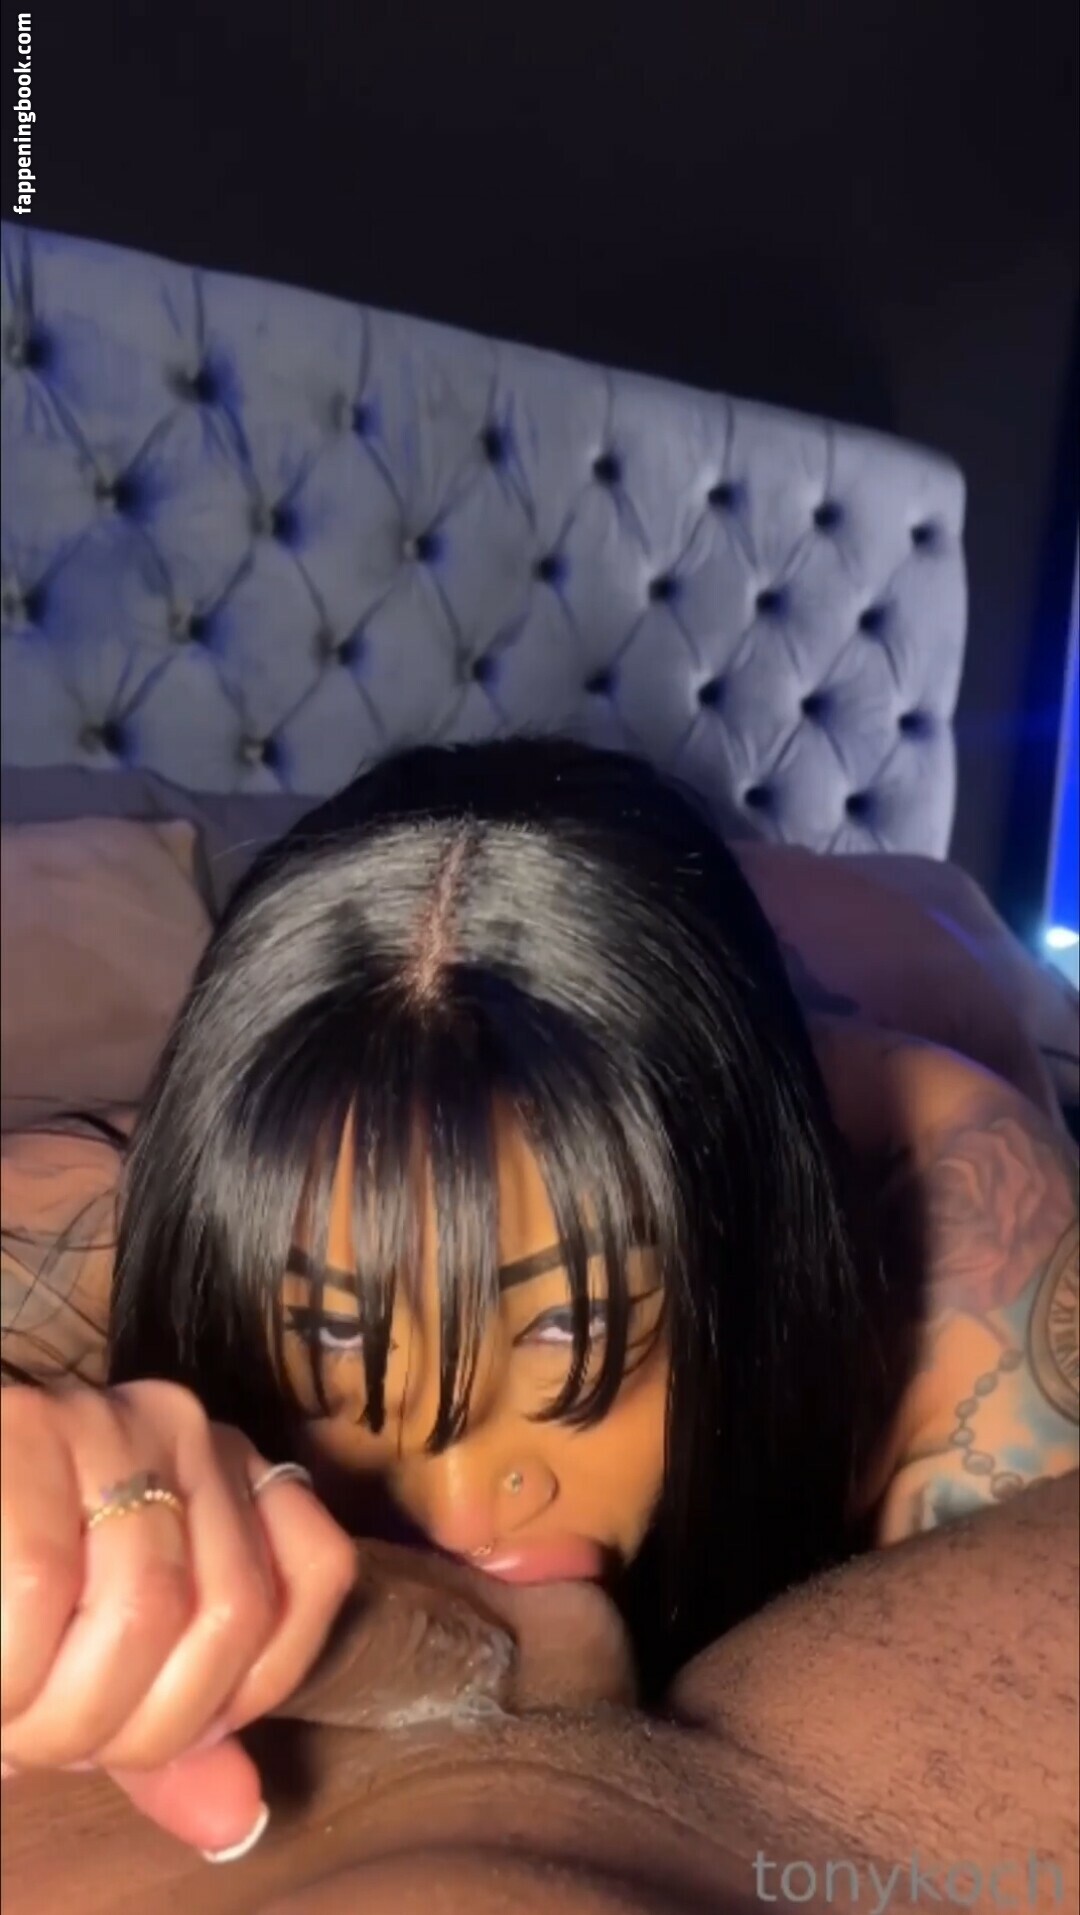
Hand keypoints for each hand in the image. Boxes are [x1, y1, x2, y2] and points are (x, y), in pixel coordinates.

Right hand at [0, 1379, 354, 1855]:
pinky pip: (39, 1585)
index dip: (245, 1685)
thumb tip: (238, 1819)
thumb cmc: (10, 1598)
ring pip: (147, 1605)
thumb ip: (170, 1730)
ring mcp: (107, 1420)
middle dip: (140, 1727)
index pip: (316, 1571)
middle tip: (58, 1743)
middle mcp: (185, 1430)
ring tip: (15, 1722)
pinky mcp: (22, 1431)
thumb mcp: (99, 1662)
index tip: (156, 1728)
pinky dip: (10, 1677)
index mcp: (228, 1475)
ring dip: (68, 1714)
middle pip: (233, 1609)